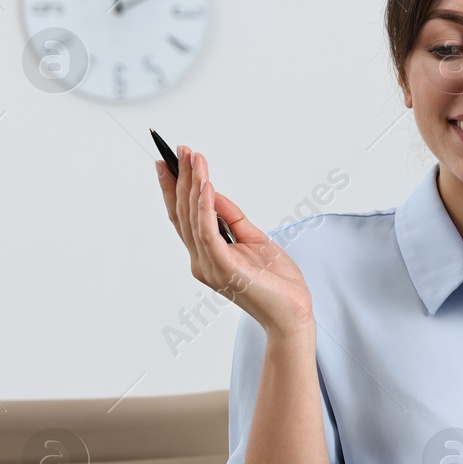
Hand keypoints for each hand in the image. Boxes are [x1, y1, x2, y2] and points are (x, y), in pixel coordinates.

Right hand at [154, 146, 313, 339]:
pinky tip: (206, 185)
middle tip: (179, 150)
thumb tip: (213, 192)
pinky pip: (208, 232)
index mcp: (207, 255)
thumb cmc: (277, 282)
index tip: (169, 162)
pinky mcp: (223, 268)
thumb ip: (232, 218)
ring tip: (193, 159)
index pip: (184, 217)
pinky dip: (205, 206)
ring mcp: (209, 266)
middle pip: (183, 213)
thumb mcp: (255, 240)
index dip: (174, 189)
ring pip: (192, 218)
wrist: (293, 313)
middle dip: (181, 179)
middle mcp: (201, 261)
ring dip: (193, 184)